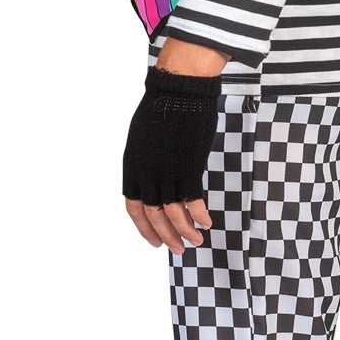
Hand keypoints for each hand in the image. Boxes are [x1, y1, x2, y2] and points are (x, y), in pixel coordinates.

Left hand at [121, 57, 222, 251]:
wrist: (179, 90)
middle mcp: (146, 174)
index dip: (144, 227)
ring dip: (185, 231)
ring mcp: (166, 173)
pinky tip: (206, 222)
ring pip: (174, 214)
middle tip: (178, 249)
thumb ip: (146, 161)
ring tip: (196, 241)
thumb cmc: (163, 107)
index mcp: (132, 167)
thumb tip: (155, 175)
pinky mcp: (187, 168)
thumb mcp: (144, 137)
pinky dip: (199, 215)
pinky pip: (193, 201)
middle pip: (153, 216)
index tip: (155, 240)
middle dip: (167, 236)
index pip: (134, 207)